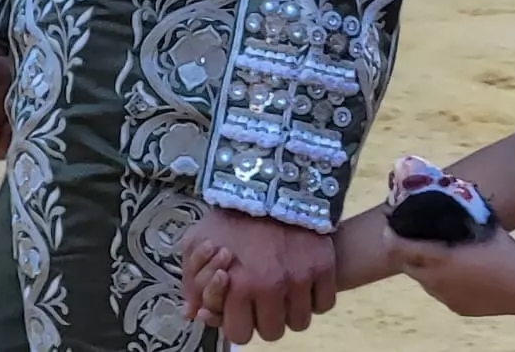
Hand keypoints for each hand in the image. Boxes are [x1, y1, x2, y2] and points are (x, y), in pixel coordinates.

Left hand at [178, 209, 335, 342]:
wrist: (273, 181)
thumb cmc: (232, 214)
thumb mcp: (199, 241)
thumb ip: (192, 281)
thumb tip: (190, 313)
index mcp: (238, 285)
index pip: (240, 334)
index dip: (239, 324)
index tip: (242, 311)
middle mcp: (270, 286)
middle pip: (272, 332)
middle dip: (267, 320)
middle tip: (264, 301)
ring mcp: (300, 278)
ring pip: (299, 322)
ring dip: (292, 312)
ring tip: (284, 292)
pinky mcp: (324, 267)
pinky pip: (323, 304)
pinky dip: (315, 298)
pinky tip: (304, 284)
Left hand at [384, 224, 514, 318]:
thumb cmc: (504, 252)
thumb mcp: (482, 225)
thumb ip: (464, 211)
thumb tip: (454, 189)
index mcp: (439, 258)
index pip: (398, 248)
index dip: (390, 236)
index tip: (389, 225)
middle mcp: (436, 281)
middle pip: (404, 266)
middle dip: (402, 251)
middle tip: (407, 237)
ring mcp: (445, 297)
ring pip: (422, 281)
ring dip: (421, 266)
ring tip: (434, 252)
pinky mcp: (456, 308)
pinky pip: (439, 292)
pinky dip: (439, 280)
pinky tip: (454, 270)